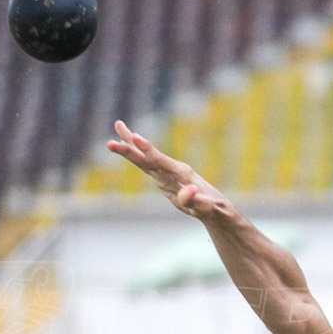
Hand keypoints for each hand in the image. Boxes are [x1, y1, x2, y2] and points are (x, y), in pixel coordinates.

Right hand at [106, 120, 228, 218]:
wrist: (216, 207)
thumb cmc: (212, 208)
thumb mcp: (205, 207)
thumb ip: (195, 200)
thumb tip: (191, 190)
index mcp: (181, 173)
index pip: (160, 160)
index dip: (148, 150)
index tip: (135, 137)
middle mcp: (173, 170)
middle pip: (149, 156)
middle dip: (131, 146)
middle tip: (116, 129)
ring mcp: (167, 174)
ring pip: (145, 158)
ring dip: (131, 145)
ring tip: (118, 125)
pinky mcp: (163, 179)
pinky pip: (147, 164)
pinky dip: (136, 154)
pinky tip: (126, 144)